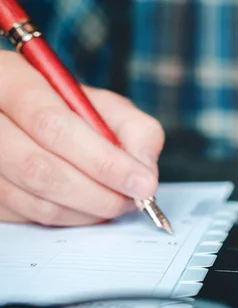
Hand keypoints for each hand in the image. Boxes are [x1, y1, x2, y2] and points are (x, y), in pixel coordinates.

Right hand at [0, 51, 163, 225]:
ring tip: (116, 203)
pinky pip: (27, 217)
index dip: (103, 161)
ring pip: (33, 200)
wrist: (32, 118)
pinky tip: (88, 206)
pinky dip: (68, 218)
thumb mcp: (108, 106)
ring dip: (86, 210)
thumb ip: (135, 131)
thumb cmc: (72, 111)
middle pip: (39, 168)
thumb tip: (144, 173)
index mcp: (9, 79)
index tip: (141, 183)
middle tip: (132, 200)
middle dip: (97, 193)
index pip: (54, 126)